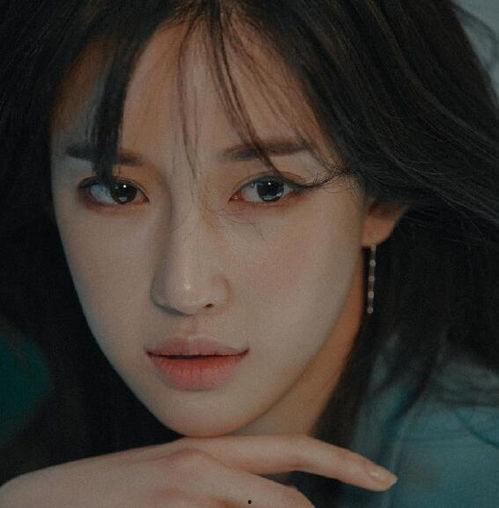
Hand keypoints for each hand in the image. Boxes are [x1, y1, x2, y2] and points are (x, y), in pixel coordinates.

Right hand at [0, 433, 396, 506]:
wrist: (41, 503)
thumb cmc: (115, 494)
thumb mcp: (179, 481)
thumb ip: (228, 489)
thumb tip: (283, 505)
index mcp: (211, 448)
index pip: (292, 448)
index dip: (342, 459)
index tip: (383, 474)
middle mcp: (204, 462)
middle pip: (290, 486)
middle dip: (328, 494)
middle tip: (368, 492)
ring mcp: (185, 490)